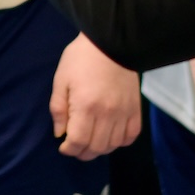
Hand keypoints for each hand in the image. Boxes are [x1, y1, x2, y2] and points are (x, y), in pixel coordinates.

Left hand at [50, 35, 141, 159]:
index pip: (78, 141)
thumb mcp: (61, 80)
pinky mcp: (135, 109)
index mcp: (85, 106)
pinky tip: (110, 135)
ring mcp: (124, 113)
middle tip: (75, 146)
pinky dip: (120, 141)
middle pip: (96, 148)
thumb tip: (60, 134)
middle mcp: (107, 114)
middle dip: (82, 152)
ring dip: (100, 149)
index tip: (64, 146)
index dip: (69, 149)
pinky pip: (130, 136)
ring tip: (91, 141)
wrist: (110, 42)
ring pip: (113, 145)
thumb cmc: (80, 59)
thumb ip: (58, 109)